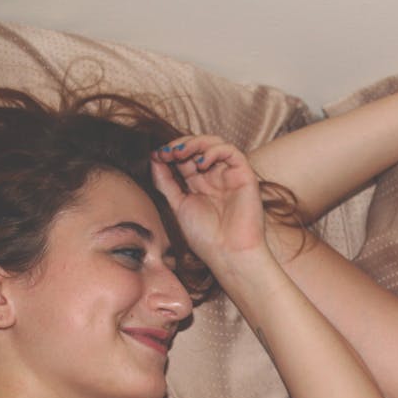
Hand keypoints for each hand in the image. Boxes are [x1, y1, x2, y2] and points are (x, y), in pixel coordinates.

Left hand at [151, 135, 265, 265]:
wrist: (229, 254)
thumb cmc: (205, 238)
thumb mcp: (177, 206)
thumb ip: (165, 182)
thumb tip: (153, 159)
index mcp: (199, 185)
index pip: (184, 159)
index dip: (169, 153)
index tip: (155, 156)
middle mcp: (215, 178)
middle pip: (198, 148)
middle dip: (180, 145)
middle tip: (166, 152)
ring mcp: (230, 175)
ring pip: (214, 144)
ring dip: (195, 143)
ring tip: (180, 153)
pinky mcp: (244, 175)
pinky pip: (231, 152)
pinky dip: (214, 150)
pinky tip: (200, 163)